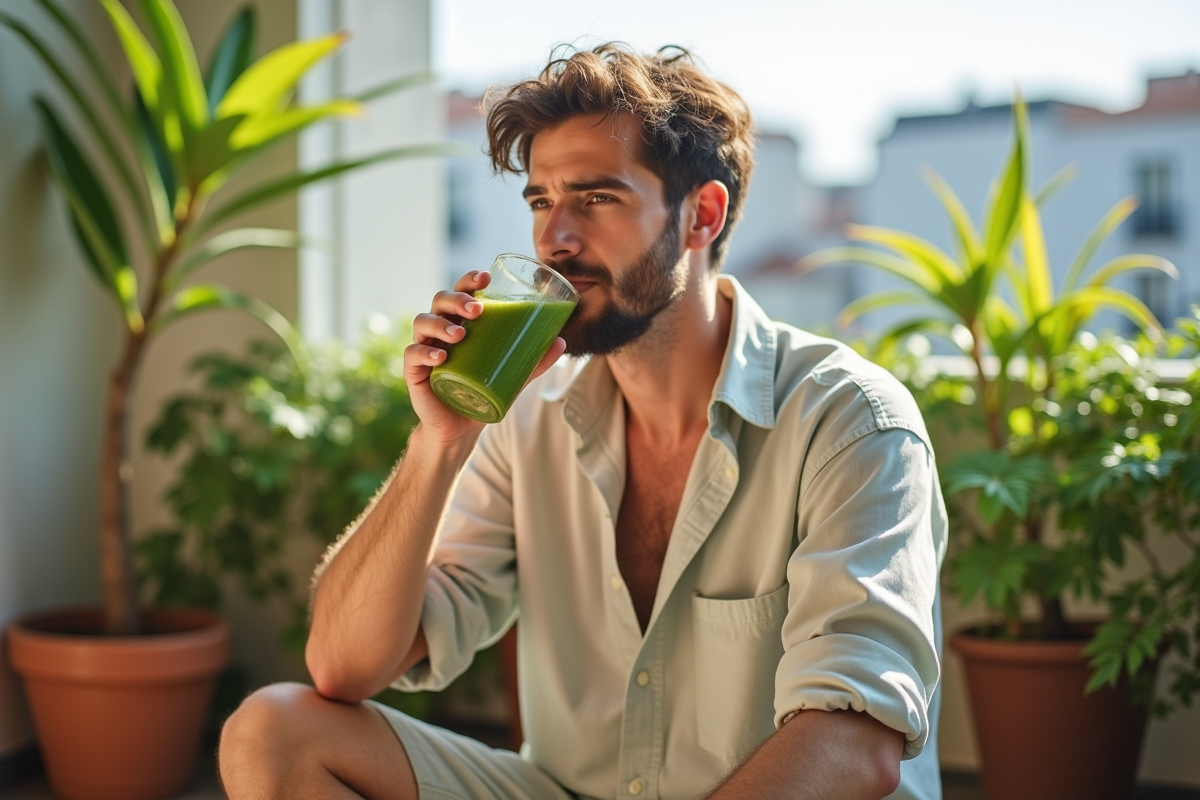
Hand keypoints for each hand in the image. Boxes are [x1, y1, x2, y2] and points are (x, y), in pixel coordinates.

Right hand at [403, 270, 566, 443]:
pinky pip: (413, 354)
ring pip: (424, 321)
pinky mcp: (415, 371)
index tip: (486, 279)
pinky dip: (425, 352)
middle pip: (441, 300)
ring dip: (441, 324)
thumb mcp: (513, 376)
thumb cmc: (483, 393)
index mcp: (461, 322)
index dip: (470, 280)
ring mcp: (425, 348)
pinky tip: (441, 356)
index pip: (461, 291)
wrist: (460, 428)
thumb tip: (561, 342)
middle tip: (477, 310)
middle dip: (457, 299)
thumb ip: (534, 360)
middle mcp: (440, 330)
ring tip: (460, 335)